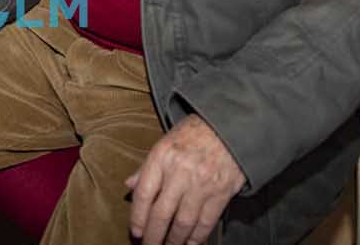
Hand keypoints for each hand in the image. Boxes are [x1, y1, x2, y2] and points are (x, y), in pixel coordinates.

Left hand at [126, 114, 245, 244]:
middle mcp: (180, 170)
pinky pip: (206, 222)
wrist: (230, 125)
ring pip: (183, 222)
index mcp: (162, 156)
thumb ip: (147, 166)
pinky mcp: (221, 192)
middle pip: (162, 213)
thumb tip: (129, 186)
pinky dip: (197, 237)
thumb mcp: (166, 142)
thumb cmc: (194, 133)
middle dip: (153, 235)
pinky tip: (190, 243)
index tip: (136, 232)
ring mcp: (202, 183)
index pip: (144, 193)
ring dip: (174, 240)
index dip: (138, 217)